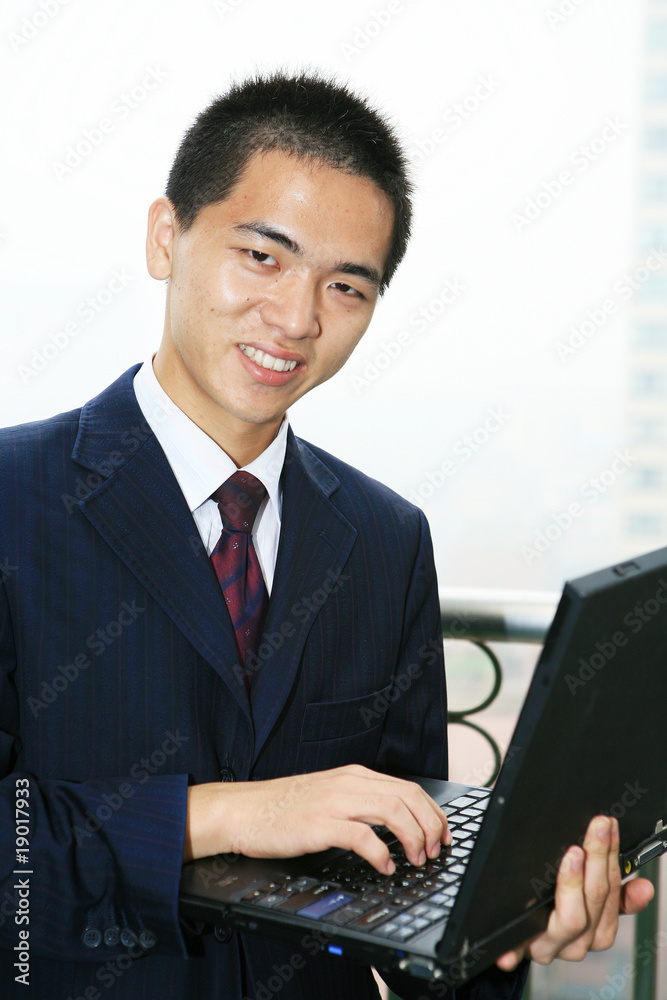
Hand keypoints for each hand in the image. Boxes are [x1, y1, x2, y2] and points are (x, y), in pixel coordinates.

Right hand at [183, 764, 450, 871]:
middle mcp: (349, 783)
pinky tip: (385, 868)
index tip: (443, 836)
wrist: (242, 810)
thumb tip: (395, 822)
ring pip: (394, 811)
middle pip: (409, 797)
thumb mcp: (329, 796)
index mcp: (354, 776)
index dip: (434, 814)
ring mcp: (335, 802)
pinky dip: (383, 854)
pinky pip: (364, 836)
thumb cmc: (282, 808)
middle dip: (432, 827)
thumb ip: (359, 802)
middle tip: (436, 852)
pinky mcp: (320, 824)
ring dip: (414, 839)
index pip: (409, 788)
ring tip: (417, 860)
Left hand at [496, 815, 654, 969]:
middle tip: (596, 828)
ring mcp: (553, 946)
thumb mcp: (587, 898)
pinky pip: (527, 939)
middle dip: (598, 858)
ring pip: (573, 919)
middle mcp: (580, 941)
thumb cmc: (553, 910)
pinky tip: (526, 909)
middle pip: (596, 900)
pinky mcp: (527, 949)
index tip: (609, 828)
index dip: (613, 857)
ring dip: (573, 884)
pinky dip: (525, 931)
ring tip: (573, 856)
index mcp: (599, 929)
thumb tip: (645, 888)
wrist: (517, 934)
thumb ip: (615, 892)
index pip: (614, 891)